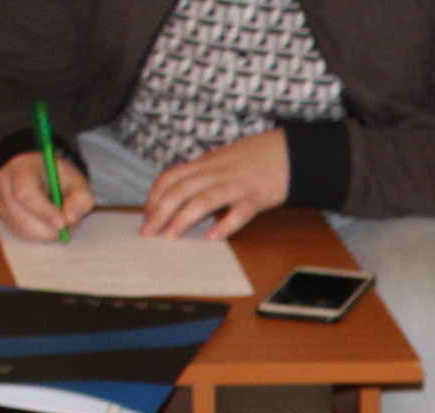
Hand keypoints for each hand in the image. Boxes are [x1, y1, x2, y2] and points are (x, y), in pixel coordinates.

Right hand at [0, 150, 94, 240]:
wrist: (39, 171)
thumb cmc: (58, 176)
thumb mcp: (77, 181)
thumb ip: (80, 199)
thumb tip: (69, 219)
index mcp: (21, 169)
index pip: (25, 194)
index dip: (44, 212)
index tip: (62, 224)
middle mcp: (3, 183)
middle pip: (20, 216)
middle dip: (48, 228)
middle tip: (68, 227)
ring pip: (21, 228)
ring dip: (46, 233)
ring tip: (60, 222)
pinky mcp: (1, 214)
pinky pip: (20, 233)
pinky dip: (39, 235)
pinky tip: (49, 224)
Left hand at [142, 130, 288, 239]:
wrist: (288, 152)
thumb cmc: (254, 158)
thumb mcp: (222, 160)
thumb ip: (203, 175)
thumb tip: (183, 196)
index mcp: (205, 164)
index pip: (170, 178)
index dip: (155, 197)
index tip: (146, 214)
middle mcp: (216, 173)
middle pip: (180, 190)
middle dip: (160, 212)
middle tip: (148, 232)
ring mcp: (236, 185)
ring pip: (203, 200)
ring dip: (183, 219)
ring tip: (171, 236)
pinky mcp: (256, 197)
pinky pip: (238, 212)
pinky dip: (225, 225)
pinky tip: (213, 237)